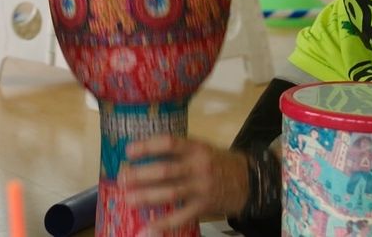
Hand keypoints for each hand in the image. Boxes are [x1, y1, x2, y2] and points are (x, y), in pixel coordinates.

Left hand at [120, 136, 249, 234]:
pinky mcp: (204, 206)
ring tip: (128, 199)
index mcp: (196, 148)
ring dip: (147, 196)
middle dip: (140, 175)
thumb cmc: (218, 162)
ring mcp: (202, 188)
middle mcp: (199, 166)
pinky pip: (182, 216)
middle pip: (165, 170)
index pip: (169, 143)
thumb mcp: (201, 148)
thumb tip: (145, 153)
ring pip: (171, 192)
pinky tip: (148, 227)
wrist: (250, 181)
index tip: (129, 151)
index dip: (147, 146)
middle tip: (122, 178)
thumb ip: (178, 150)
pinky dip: (164, 223)